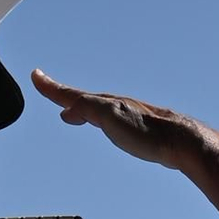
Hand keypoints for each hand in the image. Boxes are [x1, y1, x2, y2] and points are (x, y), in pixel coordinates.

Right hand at [31, 70, 194, 167]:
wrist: (181, 141)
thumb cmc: (145, 131)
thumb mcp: (106, 114)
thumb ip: (81, 104)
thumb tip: (59, 99)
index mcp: (106, 103)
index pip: (72, 94)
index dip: (53, 88)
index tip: (36, 77)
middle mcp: (118, 107)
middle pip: (86, 101)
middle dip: (69, 100)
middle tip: (55, 99)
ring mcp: (132, 118)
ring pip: (102, 111)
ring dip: (85, 112)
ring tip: (75, 116)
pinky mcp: (144, 132)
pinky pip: (116, 122)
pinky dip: (104, 123)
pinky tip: (112, 131)